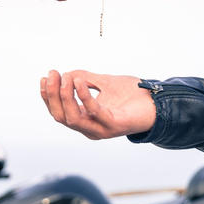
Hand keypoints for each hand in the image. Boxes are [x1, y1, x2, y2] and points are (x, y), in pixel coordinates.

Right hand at [41, 70, 156, 138]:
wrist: (159, 102)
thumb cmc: (133, 96)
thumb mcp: (105, 83)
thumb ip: (86, 79)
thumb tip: (68, 74)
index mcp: (86, 121)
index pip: (59, 112)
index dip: (48, 96)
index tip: (45, 77)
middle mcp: (90, 129)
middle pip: (60, 116)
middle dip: (52, 95)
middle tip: (52, 74)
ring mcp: (101, 130)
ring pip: (72, 118)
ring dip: (65, 96)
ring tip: (65, 77)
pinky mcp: (114, 126)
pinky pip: (93, 112)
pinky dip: (83, 96)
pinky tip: (79, 81)